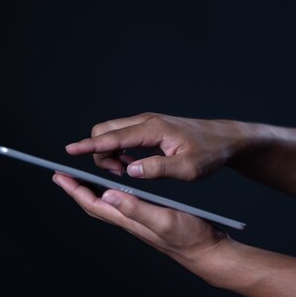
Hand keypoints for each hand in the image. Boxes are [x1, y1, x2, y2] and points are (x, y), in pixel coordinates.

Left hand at [51, 173, 228, 262]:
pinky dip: (114, 192)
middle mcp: (130, 221)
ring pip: (108, 205)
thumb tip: (107, 194)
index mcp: (129, 220)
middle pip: (96, 205)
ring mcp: (139, 221)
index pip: (93, 204)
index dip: (75, 190)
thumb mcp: (163, 219)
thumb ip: (136, 208)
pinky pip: (123, 204)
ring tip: (85, 177)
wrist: (207, 251)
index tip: (59, 176)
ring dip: (93, 191)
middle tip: (64, 175)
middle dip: (78, 190)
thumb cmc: (190, 238)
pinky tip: (119, 186)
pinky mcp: (150, 218)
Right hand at [65, 113, 243, 180]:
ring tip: (124, 172)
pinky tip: (132, 165)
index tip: (70, 152)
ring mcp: (147, 123)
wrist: (225, 139)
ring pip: (112, 134)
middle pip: (105, 131)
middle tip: (116, 174)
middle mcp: (146, 122)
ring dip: (109, 153)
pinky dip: (119, 150)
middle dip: (98, 153)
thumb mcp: (188, 168)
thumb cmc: (209, 153)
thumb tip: (130, 171)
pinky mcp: (149, 129)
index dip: (89, 146)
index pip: (113, 137)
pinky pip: (123, 136)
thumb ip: (158, 170)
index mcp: (153, 130)